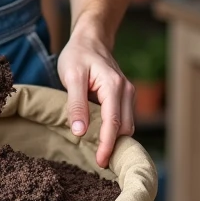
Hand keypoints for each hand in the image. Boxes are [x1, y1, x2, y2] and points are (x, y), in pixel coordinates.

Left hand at [56, 19, 135, 168]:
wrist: (90, 38)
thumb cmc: (78, 55)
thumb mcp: (71, 76)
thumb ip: (76, 104)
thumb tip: (80, 133)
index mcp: (114, 85)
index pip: (114, 122)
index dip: (107, 145)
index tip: (101, 162)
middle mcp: (126, 91)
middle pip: (125, 127)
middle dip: (113, 146)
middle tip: (96, 161)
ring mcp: (128, 93)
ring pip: (126, 125)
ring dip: (114, 138)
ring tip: (97, 152)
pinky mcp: (124, 97)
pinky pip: (123, 118)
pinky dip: (114, 130)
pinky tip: (100, 136)